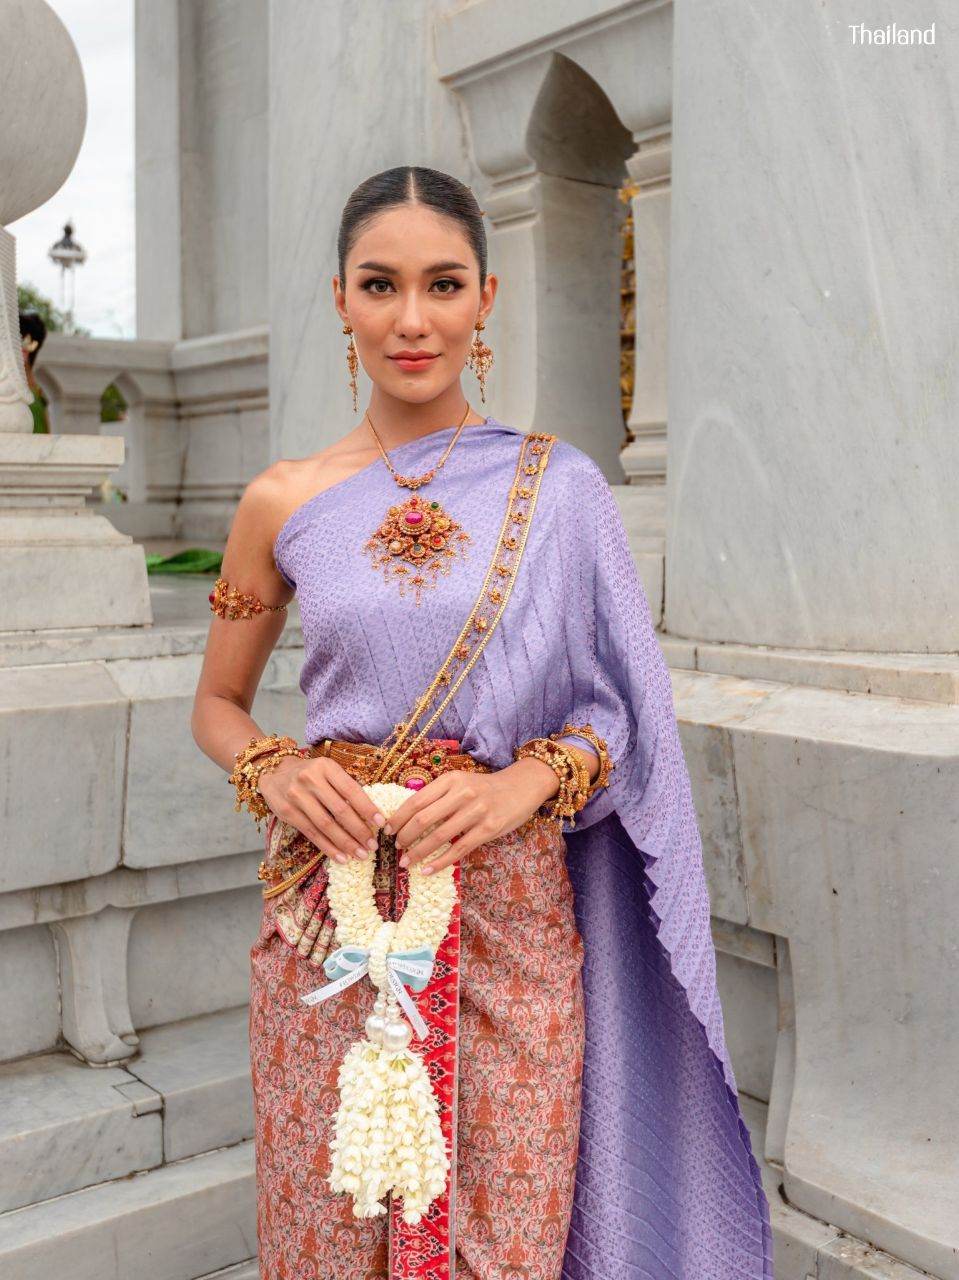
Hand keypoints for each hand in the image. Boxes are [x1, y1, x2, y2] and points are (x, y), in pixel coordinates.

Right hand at [255, 754, 384, 863]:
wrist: (274, 772)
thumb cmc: (309, 774)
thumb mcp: (327, 771)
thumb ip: (344, 787)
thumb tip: (370, 814)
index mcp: (326, 767)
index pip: (351, 790)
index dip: (367, 808)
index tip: (381, 823)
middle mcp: (310, 780)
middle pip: (339, 811)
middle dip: (359, 831)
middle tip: (372, 845)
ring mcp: (297, 797)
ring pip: (326, 825)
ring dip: (345, 843)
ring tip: (360, 854)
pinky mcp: (287, 812)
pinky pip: (312, 834)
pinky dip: (328, 847)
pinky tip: (341, 857)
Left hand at [383, 761, 556, 874]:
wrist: (521, 787)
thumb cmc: (485, 788)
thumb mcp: (460, 783)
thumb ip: (438, 795)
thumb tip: (407, 815)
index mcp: (450, 780)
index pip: (416, 801)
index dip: (398, 818)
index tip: (388, 831)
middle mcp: (462, 794)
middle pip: (423, 819)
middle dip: (405, 837)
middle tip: (396, 848)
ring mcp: (476, 812)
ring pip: (439, 837)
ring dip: (419, 852)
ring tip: (406, 862)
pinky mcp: (488, 829)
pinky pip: (459, 849)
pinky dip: (440, 862)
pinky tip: (428, 870)